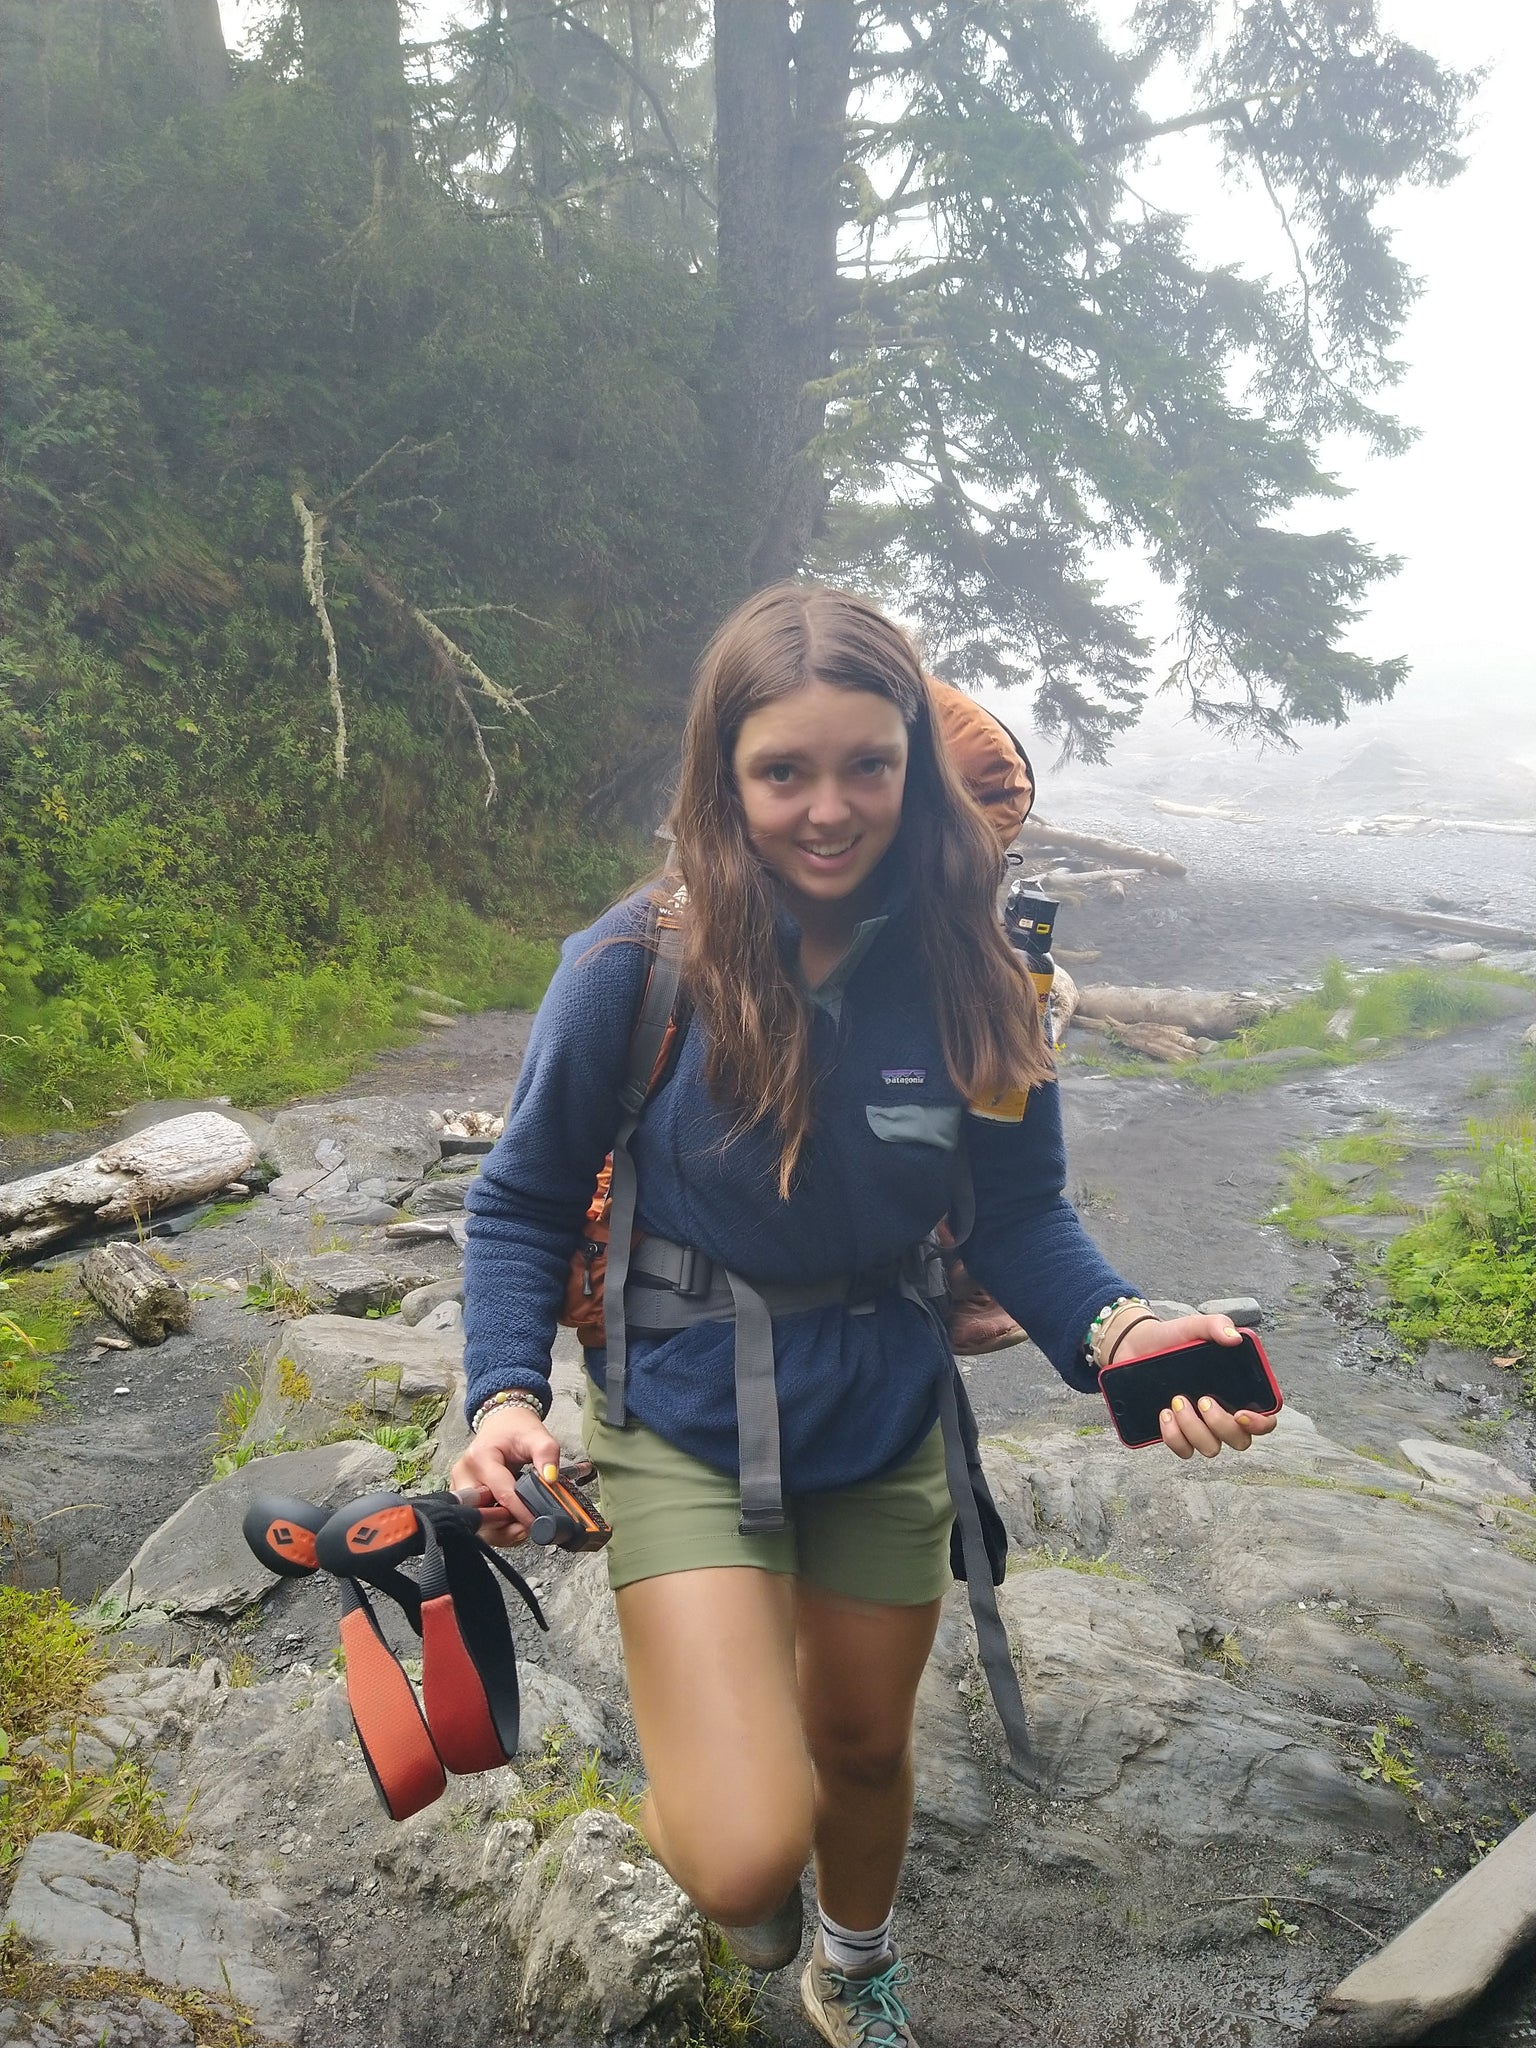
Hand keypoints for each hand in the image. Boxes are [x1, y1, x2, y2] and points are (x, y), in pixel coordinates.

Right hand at [451, 1403, 561, 1546]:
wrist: (501, 1424)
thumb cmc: (515, 1429)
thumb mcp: (536, 1435)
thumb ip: (547, 1454)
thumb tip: (550, 1479)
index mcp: (481, 1457)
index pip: (502, 1493)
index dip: (521, 1511)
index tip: (539, 1522)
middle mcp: (465, 1474)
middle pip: (482, 1515)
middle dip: (506, 1526)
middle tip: (528, 1526)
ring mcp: (462, 1487)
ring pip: (478, 1523)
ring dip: (502, 1530)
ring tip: (523, 1524)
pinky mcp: (465, 1497)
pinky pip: (479, 1520)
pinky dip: (497, 1526)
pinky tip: (513, 1522)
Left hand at [1111, 1313, 1280, 1461]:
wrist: (1136, 1345)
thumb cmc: (1173, 1338)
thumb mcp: (1195, 1326)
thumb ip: (1217, 1325)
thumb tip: (1235, 1338)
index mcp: (1237, 1391)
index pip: (1264, 1419)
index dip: (1260, 1424)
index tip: (1241, 1414)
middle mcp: (1222, 1414)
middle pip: (1240, 1440)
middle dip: (1221, 1424)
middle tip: (1202, 1399)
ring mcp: (1200, 1427)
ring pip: (1211, 1448)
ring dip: (1194, 1428)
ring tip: (1176, 1400)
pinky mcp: (1176, 1434)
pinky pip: (1184, 1450)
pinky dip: (1174, 1437)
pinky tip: (1164, 1413)